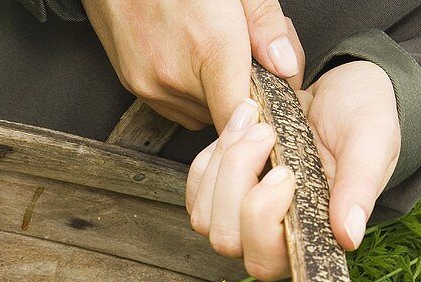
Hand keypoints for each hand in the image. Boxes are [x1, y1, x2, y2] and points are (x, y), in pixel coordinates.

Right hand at [82, 0, 304, 130]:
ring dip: (213, 96)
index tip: (270, 103)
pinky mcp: (134, 85)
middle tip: (246, 60)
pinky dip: (189, 93)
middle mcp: (175, 77)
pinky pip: (174, 108)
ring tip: (213, 56)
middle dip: (241, 93)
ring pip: (199, 115)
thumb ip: (265, 25)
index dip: (259, 118)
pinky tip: (190, 60)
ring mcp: (151, 85)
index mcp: (210, 50)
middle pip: (224, 116)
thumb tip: (286, 66)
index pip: (239, 117)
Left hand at [187, 61, 399, 279]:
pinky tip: (239, 126)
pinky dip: (209, 156)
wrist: (342, 94)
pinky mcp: (220, 195)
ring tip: (255, 120)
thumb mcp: (372, 143)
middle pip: (226, 239)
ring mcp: (241, 221)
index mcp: (312, 238)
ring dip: (223, 163)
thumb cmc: (362, 121)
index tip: (286, 172)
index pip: (267, 260)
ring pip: (204, 218)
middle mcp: (273, 239)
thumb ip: (361, 188)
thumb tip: (349, 238)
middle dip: (237, 180)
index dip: (262, 219)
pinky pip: (196, 191)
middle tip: (268, 132)